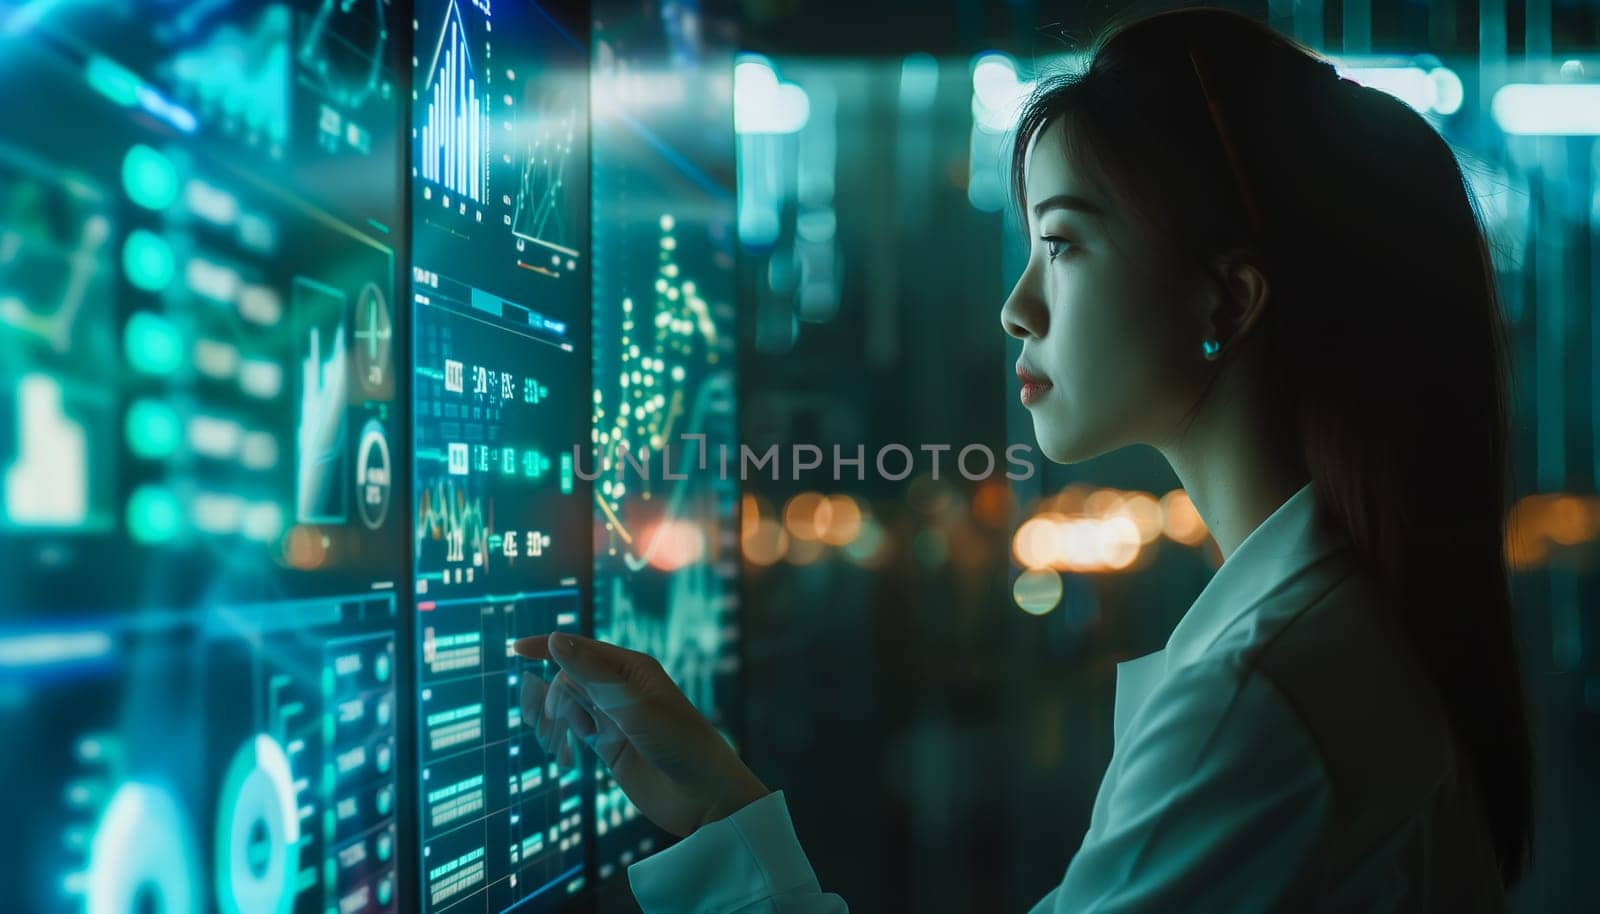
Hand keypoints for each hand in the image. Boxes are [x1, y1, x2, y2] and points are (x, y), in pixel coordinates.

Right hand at [514, 632, 768, 836]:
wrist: (703, 797)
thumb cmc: (679, 744)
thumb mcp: (633, 707)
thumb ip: (592, 676)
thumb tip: (554, 640)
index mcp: (634, 669)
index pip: (581, 648)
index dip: (547, 645)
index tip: (515, 649)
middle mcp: (623, 690)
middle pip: (571, 678)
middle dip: (557, 696)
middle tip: (562, 722)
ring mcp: (615, 719)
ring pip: (570, 705)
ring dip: (558, 718)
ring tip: (559, 742)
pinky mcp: (610, 747)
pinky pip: (575, 731)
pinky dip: (563, 738)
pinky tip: (564, 755)